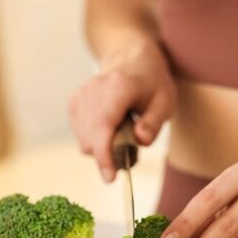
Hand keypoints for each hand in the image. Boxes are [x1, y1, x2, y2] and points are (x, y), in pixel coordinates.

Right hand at [68, 41, 174, 181]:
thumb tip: (139, 141)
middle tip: (131, 152)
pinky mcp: (73, 102)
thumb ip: (153, 123)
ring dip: (102, 149)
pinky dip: (94, 140)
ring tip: (122, 135)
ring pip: (84, 140)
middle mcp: (94, 90)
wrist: (130, 59)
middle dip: (109, 156)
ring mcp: (80, 95)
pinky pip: (80, 135)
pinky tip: (109, 129)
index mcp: (119, 87)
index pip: (104, 127)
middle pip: (92, 139)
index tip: (110, 178)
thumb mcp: (165, 102)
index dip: (104, 156)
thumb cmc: (151, 83)